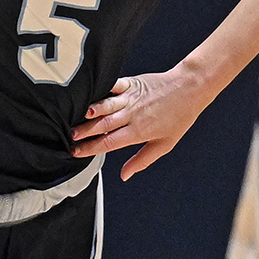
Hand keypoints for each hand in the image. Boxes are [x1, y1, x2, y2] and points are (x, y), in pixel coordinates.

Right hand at [70, 68, 214, 179]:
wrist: (190, 88)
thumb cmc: (179, 116)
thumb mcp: (163, 145)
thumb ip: (141, 160)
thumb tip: (125, 175)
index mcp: (138, 132)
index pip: (109, 143)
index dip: (90, 148)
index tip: (76, 152)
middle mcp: (132, 115)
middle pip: (102, 125)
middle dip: (83, 132)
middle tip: (69, 137)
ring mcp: (131, 98)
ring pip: (104, 106)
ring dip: (88, 112)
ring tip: (73, 117)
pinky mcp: (131, 83)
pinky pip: (111, 87)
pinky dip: (99, 90)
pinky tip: (87, 93)